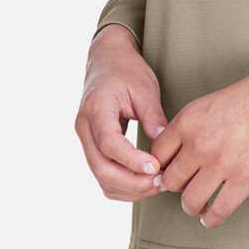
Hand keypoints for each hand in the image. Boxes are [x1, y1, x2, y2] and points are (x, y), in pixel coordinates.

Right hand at [75, 24, 169, 201]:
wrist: (106, 60)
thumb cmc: (126, 70)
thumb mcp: (144, 87)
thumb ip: (152, 116)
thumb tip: (163, 145)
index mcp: (96, 109)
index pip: (110, 144)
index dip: (132, 160)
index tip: (156, 168)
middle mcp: (85, 128)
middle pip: (102, 168)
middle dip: (133, 182)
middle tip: (162, 182)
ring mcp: (85, 140)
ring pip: (101, 178)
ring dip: (129, 188)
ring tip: (158, 184)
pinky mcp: (92, 148)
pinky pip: (103, 175)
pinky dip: (123, 185)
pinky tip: (145, 182)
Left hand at [150, 48, 248, 227]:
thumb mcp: (211, 103)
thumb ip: (189, 129)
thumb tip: (174, 159)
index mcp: (189, 120)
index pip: (157, 155)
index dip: (162, 166)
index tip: (171, 170)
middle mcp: (200, 142)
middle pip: (171, 181)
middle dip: (179, 186)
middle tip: (189, 185)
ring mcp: (221, 163)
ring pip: (189, 202)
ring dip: (192, 206)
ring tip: (200, 203)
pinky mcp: (245, 180)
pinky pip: (217, 212)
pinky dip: (211, 218)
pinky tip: (212, 214)